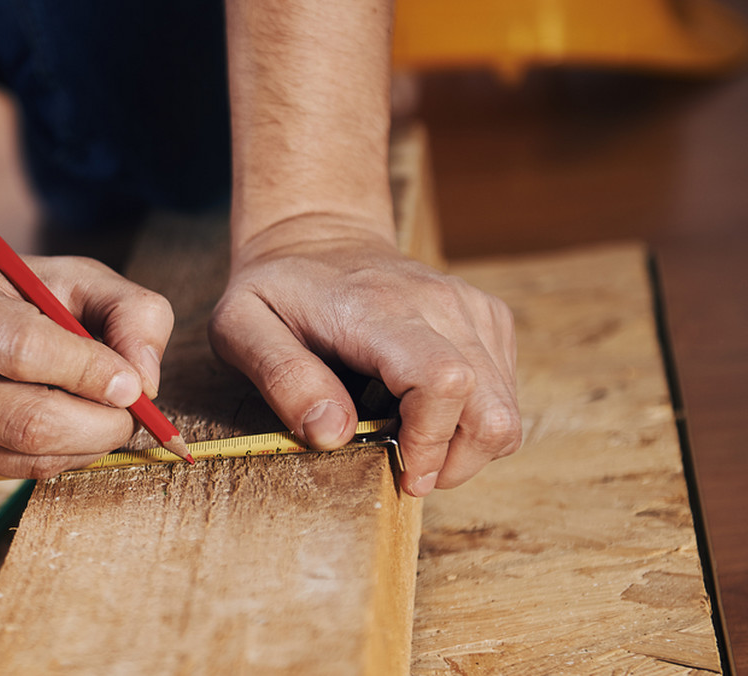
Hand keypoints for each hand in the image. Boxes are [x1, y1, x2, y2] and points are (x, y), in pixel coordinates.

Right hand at [0, 254, 173, 476]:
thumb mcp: (72, 277)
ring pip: (24, 462)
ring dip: (83, 448)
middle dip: (100, 426)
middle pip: (27, 422)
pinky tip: (50, 427)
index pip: (23, 349)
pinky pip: (7, 476)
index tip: (134, 385)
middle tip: (130, 414)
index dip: (89, 373)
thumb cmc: (7, 296)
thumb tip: (145, 384)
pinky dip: (50, 459)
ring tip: (95, 417)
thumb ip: (129, 312)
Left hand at [209, 217, 520, 495]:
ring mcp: (470, 308)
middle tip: (408, 472)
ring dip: (465, 447)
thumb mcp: (241, 327)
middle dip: (455, 462)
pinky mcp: (486, 318)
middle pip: (491, 409)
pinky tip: (426, 412)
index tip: (401, 470)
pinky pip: (505, 392)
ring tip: (413, 442)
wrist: (316, 237)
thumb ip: (281, 378)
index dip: (430, 442)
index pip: (443, 382)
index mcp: (378, 310)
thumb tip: (332, 434)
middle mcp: (439, 304)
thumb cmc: (276, 289)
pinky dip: (474, 419)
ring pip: (505, 410)